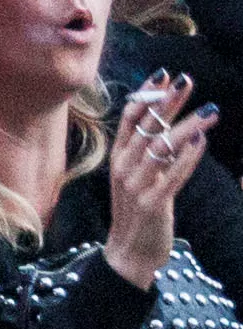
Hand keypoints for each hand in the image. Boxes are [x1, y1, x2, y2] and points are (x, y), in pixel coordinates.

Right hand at [108, 73, 218, 286]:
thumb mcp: (135, 178)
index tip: (163, 75)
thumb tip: (168, 127)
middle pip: (146, 126)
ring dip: (186, 125)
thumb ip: (147, 154)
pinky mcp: (153, 202)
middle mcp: (123, 167)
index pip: (129, 117)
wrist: (130, 252)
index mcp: (117, 158)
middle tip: (187, 82)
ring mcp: (136, 185)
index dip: (145, 95)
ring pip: (161, 147)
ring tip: (209, 111)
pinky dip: (187, 156)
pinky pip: (173, 174)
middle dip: (167, 102)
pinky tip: (201, 141)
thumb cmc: (137, 213)